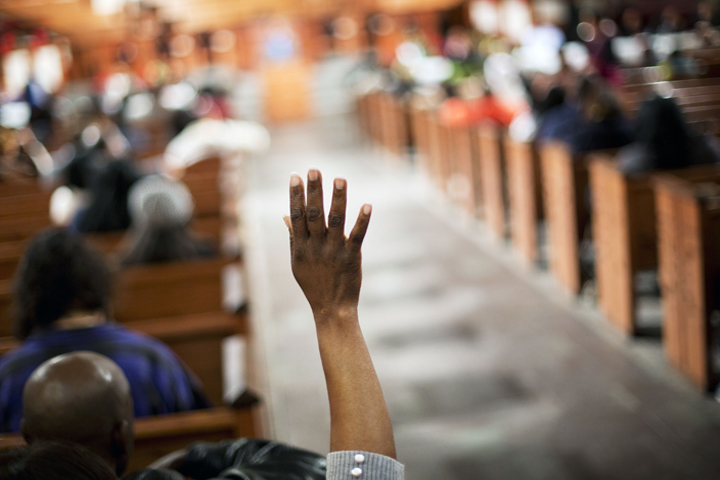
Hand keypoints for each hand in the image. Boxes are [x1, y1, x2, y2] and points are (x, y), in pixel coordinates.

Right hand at [284, 169, 370, 318]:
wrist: (331, 309)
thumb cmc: (313, 283)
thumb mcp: (297, 262)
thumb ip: (293, 237)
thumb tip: (285, 215)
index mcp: (301, 246)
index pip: (297, 215)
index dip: (295, 195)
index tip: (295, 175)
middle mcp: (315, 247)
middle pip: (314, 214)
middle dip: (314, 191)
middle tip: (314, 170)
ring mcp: (334, 251)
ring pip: (335, 221)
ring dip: (338, 199)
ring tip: (340, 179)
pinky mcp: (351, 257)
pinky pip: (357, 236)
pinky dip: (362, 220)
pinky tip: (367, 205)